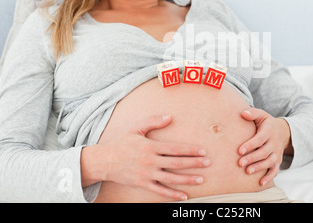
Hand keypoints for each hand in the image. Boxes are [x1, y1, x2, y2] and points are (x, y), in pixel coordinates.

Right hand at [91, 115, 210, 200]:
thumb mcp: (136, 129)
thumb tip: (170, 116)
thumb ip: (153, 121)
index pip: (175, 148)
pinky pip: (160, 190)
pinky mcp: (143, 184)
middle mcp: (150, 161)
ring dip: (187, 179)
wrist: (105, 161)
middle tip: (208, 163)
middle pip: (176, 163)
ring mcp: (147, 174)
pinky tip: (184, 195)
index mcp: (150, 146)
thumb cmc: (122, 143)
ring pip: (171, 178)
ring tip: (201, 179)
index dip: (190, 150)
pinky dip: (172, 194)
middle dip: (194, 163)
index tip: (202, 151)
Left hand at [238, 108, 291, 185]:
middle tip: (240, 163)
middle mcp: (274, 143)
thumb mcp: (262, 115)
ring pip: (269, 162)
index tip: (239, 150)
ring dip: (259, 167)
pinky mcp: (278, 161)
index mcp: (269, 131)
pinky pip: (275, 171)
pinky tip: (260, 182)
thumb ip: (252, 113)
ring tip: (248, 171)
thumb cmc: (267, 123)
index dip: (250, 145)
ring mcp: (276, 153)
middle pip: (264, 152)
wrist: (283, 132)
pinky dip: (269, 177)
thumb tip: (243, 113)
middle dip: (252, 158)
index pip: (259, 139)